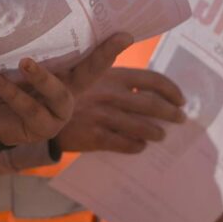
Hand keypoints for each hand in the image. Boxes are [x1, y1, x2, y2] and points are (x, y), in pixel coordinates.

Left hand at [0, 33, 131, 146]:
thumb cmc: (3, 80)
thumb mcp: (14, 59)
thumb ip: (27, 47)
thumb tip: (28, 16)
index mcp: (66, 71)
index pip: (90, 55)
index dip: (109, 46)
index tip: (126, 34)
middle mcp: (69, 89)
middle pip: (91, 72)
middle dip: (105, 55)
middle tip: (119, 38)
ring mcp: (59, 111)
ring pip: (59, 93)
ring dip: (42, 77)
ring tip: (25, 62)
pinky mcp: (44, 128)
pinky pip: (31, 109)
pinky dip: (13, 93)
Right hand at [54, 66, 185, 153]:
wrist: (41, 110)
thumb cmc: (75, 91)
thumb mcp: (94, 75)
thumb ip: (120, 79)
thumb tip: (153, 91)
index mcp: (114, 75)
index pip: (152, 79)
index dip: (171, 90)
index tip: (181, 99)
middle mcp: (111, 94)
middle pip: (151, 104)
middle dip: (171, 113)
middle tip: (181, 119)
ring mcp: (102, 115)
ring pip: (141, 127)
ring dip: (156, 132)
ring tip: (162, 135)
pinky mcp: (94, 136)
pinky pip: (124, 144)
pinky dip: (136, 146)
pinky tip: (140, 146)